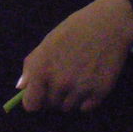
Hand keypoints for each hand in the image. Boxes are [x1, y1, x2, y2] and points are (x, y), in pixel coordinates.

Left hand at [17, 0, 132, 112]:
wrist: (110, 24)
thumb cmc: (76, 29)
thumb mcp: (49, 41)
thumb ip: (32, 65)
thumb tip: (22, 87)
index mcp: (42, 70)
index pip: (31, 104)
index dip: (36, 99)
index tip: (42, 92)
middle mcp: (59, 83)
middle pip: (51, 105)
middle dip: (55, 94)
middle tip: (66, 76)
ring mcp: (79, 89)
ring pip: (69, 107)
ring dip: (71, 97)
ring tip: (80, 76)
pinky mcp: (99, 93)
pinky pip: (86, 107)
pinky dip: (87, 99)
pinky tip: (91, 80)